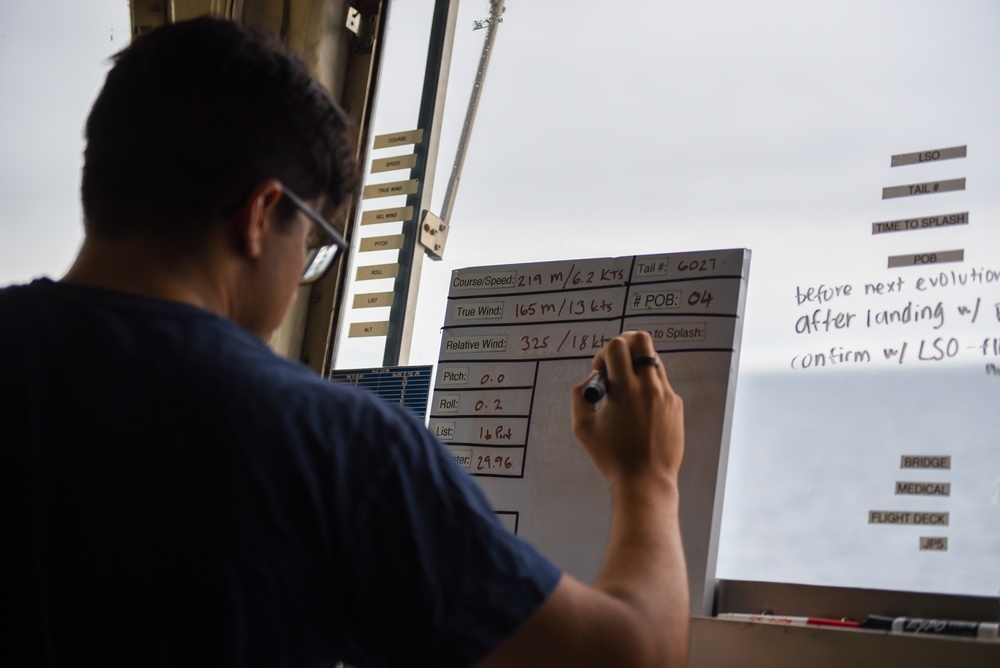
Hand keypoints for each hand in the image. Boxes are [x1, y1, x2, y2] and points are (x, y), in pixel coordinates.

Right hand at [571, 331, 683, 485]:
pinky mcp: (676, 405)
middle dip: (624, 344)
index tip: (601, 372)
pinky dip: (647, 386)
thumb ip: (580, 394)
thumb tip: (593, 379)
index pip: (617, 345)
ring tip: (625, 391)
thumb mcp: (582, 426)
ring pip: (653, 359)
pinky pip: (661, 382)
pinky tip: (638, 411)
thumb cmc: (612, 456)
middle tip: (615, 364)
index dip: (603, 353)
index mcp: (626, 389)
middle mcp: (650, 386)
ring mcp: (667, 395)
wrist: (645, 480)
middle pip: (642, 339)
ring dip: (636, 366)